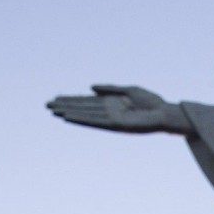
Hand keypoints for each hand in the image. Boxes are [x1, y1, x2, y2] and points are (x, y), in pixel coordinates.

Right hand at [47, 85, 190, 133]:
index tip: (56, 98)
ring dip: (70, 113)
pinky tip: (70, 117)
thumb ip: (110, 89)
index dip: (72, 99)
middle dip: (66, 106)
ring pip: (86, 115)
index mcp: (112, 103)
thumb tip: (90, 88)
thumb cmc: (153, 103)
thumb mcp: (129, 90)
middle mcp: (109, 112)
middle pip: (83, 108)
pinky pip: (96, 121)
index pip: (88, 101)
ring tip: (53, 111)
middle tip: (47, 105)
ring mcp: (112, 119)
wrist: (166, 113)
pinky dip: (82, 119)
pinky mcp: (116, 125)